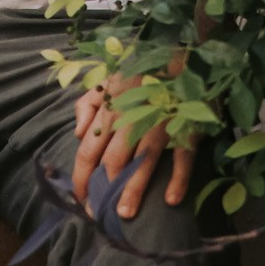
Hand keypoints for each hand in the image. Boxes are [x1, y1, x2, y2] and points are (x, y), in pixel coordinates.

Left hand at [70, 79, 196, 219]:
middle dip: (103, 191)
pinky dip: (177, 178)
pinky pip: (182, 156)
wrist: (181, 49)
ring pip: (142, 161)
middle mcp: (130, 119)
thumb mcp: (107, 79)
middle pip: (111, 161)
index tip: (81, 201)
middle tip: (101, 216)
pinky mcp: (186, 126)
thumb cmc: (141, 69)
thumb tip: (78, 134)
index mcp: (109, 110)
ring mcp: (160, 123)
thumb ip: (87, 105)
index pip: (87, 151)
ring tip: (125, 214)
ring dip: (133, 190)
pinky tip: (170, 199)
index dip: (81, 179)